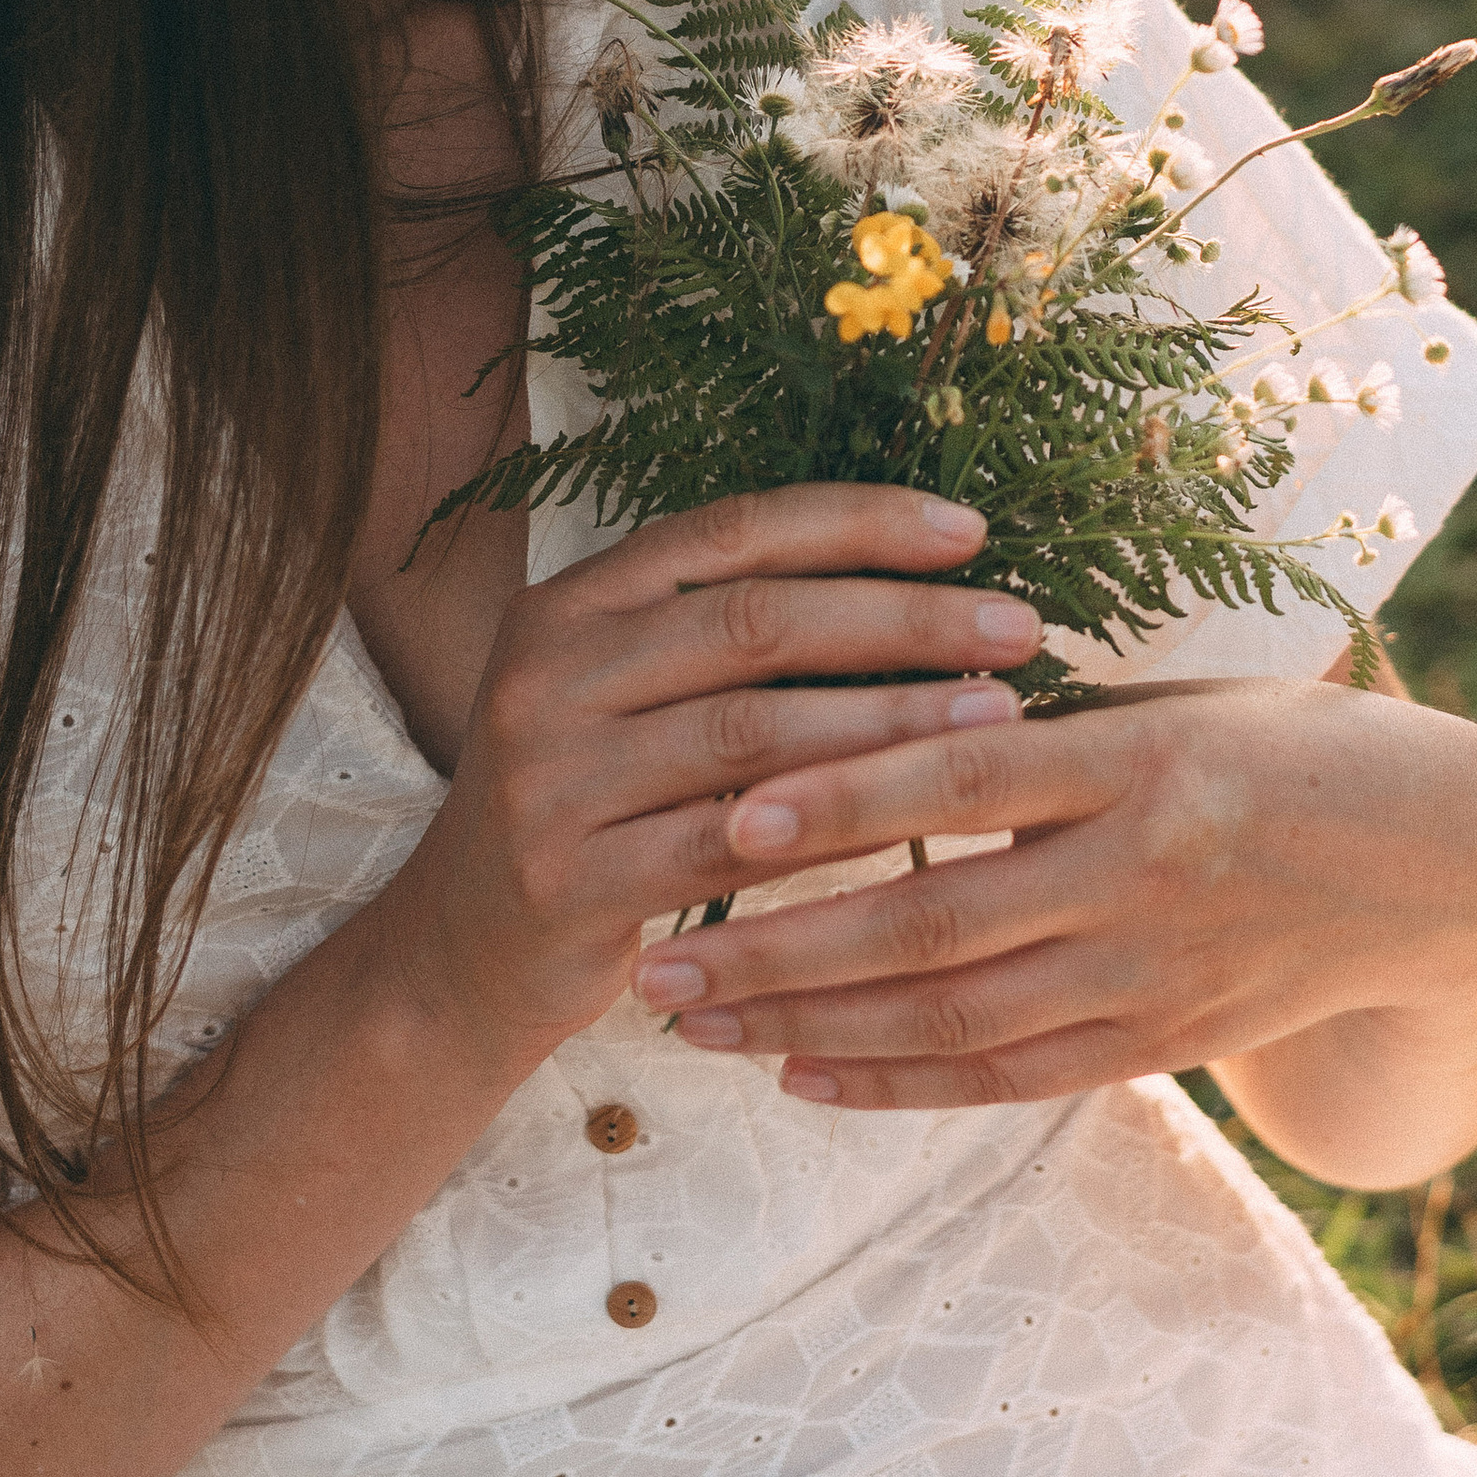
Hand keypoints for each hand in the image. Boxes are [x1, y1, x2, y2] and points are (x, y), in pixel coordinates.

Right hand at [368, 488, 1042, 1067]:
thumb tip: (920, 584)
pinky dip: (835, 832)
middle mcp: (547, 671)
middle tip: (1018, 629)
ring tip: (999, 717)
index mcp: (572, 603)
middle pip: (757, 621)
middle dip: (902, 618)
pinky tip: (920, 825)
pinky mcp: (568, 878)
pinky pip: (732, 848)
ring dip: (893, 720)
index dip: (857, 522)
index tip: (972, 530)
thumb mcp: (627, 697)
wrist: (458, 954)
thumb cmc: (590, 808)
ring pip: (755, 733)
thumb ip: (728, 640)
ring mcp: (549, 776)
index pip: (733, 531)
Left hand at [625, 683, 1476, 1179]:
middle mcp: (1149, 874)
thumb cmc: (1282, 745)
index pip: (972, 775)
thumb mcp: (1181, 699)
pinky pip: (1010, 1077)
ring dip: (811, 1021)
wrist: (1434, 865)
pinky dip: (899, 1080)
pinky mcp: (1164, 1041)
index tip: (733, 815)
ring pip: (955, 1015)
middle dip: (781, 946)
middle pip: (936, 920)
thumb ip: (1048, 719)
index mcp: (1148, 758)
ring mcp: (1156, 972)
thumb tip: (876, 697)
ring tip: (693, 1017)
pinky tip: (801, 1072)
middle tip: (655, 954)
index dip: (851, 798)